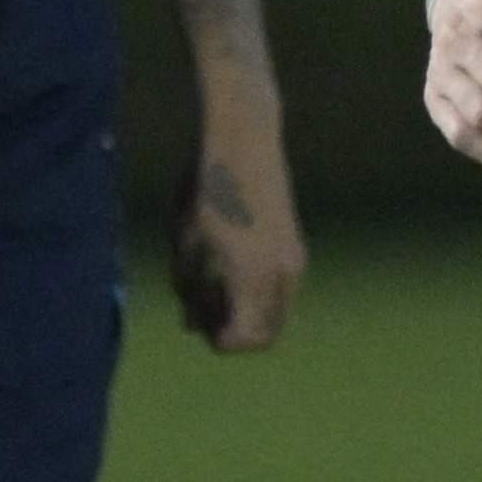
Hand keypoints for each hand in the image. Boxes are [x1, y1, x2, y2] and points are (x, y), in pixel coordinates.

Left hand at [172, 99, 303, 349]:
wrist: (244, 140)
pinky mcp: (295, 247)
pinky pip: (279, 291)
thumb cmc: (205, 186)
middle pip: (266, 333)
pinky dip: (256, 294)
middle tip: (202, 311)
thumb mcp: (185, 240)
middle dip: (233, 331)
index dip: (219, 341)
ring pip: (275, 313)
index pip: (245, 337)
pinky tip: (228, 268)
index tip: (196, 325)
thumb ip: (187, 288)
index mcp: (253, 273)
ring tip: (211, 285)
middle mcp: (282, 273)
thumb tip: (190, 323)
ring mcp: (294, 259)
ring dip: (246, 312)